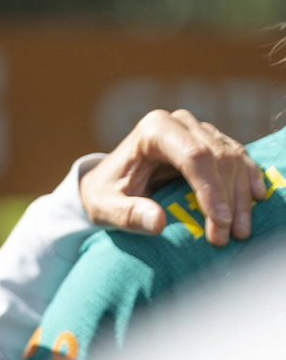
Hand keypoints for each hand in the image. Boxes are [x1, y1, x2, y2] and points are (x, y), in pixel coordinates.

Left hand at [79, 109, 264, 246]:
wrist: (108, 184)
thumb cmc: (106, 194)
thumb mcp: (105, 208)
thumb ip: (128, 214)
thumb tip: (156, 221)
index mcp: (153, 130)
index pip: (193, 156)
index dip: (211, 190)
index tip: (220, 223)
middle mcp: (178, 123)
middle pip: (218, 158)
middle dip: (227, 199)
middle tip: (228, 236)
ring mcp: (196, 130)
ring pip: (232, 159)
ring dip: (241, 196)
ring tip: (240, 231)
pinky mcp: (209, 142)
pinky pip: (237, 159)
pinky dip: (247, 181)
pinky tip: (255, 200)